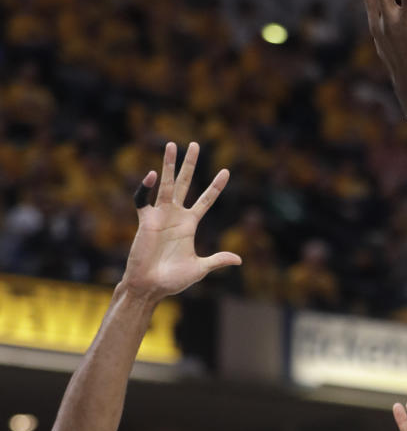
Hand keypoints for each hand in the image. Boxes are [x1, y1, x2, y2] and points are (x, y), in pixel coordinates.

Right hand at [121, 142, 241, 300]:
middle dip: (189, 165)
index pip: (206, 200)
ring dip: (168, 165)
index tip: (226, 171)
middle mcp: (175, 215)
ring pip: (166, 185)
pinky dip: (145, 188)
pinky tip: (152, 177)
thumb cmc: (173, 280)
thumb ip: (217, 260)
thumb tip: (239, 259)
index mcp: (189, 224)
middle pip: (185, 184)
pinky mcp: (145, 220)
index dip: (215, 187)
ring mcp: (160, 216)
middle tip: (195, 144)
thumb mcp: (199, 269)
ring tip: (172, 145)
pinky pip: (143, 199)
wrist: (150, 287)